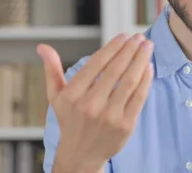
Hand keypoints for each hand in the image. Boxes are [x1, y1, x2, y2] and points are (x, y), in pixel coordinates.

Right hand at [37, 33, 153, 172]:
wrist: (81, 155)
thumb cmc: (70, 121)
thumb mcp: (56, 97)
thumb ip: (52, 70)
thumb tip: (43, 47)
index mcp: (72, 95)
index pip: (97, 63)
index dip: (113, 47)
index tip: (125, 36)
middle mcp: (90, 105)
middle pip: (116, 69)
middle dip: (130, 50)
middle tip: (140, 37)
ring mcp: (109, 116)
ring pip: (129, 81)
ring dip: (141, 60)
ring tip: (148, 46)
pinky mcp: (125, 125)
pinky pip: (139, 97)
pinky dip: (146, 80)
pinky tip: (149, 67)